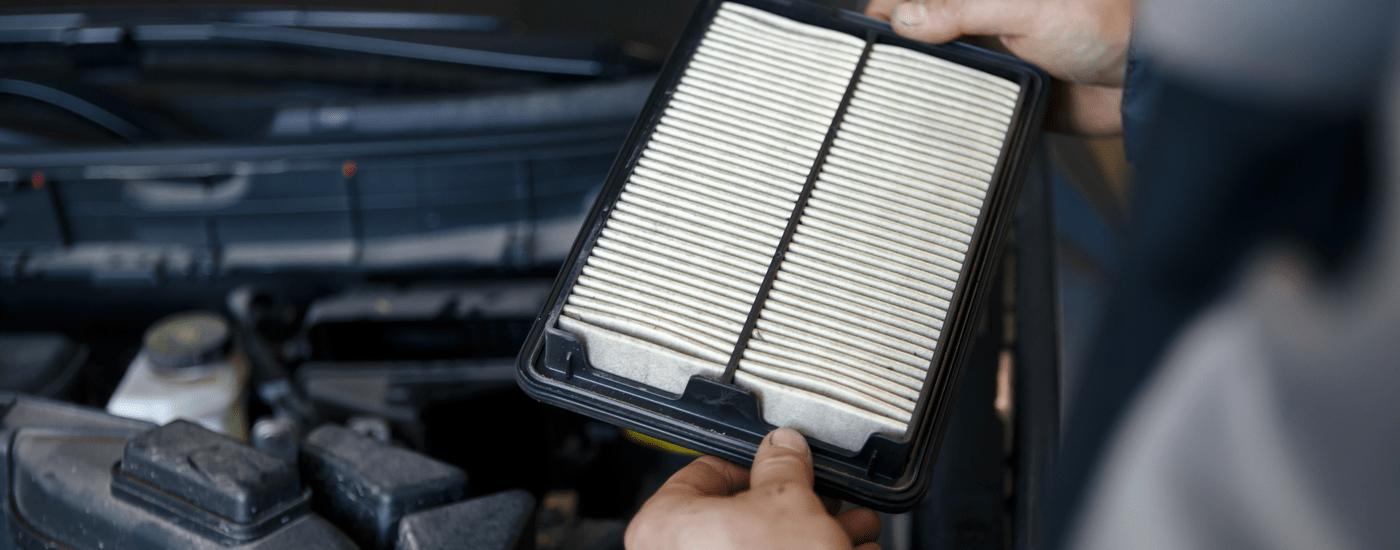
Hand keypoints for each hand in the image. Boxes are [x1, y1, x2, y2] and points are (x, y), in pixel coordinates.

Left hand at [625, 428, 881, 549]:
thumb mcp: (787, 501)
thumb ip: (781, 466)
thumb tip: (783, 448)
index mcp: (664, 524)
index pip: (706, 473)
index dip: (754, 462)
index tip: (782, 461)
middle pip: (744, 515)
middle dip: (798, 504)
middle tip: (825, 495)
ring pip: (766, 547)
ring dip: (814, 534)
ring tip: (852, 527)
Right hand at [866, 0, 1133, 134]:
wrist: (1145, 80)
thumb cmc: (1101, 22)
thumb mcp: (1025, 8)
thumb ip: (962, 9)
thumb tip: (904, 17)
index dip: (886, 11)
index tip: (861, 36)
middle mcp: (982, 23)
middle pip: (919, 39)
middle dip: (894, 56)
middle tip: (865, 80)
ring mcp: (991, 63)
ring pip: (936, 78)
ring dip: (916, 92)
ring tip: (884, 110)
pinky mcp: (1002, 100)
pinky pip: (962, 112)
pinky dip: (943, 122)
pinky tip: (925, 132)